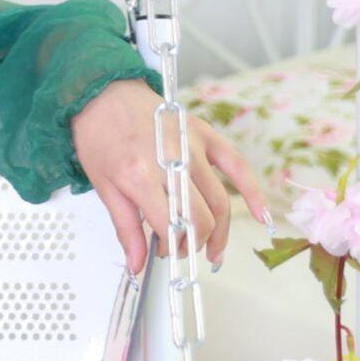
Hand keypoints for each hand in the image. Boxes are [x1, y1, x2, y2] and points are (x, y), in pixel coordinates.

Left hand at [70, 80, 270, 272]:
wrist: (102, 95)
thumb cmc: (99, 138)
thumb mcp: (103, 188)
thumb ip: (125, 229)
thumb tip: (137, 265)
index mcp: (141, 176)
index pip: (171, 224)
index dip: (173, 246)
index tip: (165, 252)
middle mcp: (172, 161)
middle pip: (200, 216)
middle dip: (196, 242)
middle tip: (185, 251)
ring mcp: (193, 147)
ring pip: (220, 200)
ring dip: (220, 231)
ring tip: (214, 250)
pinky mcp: (205, 135)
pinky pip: (237, 167)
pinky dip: (252, 193)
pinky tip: (260, 216)